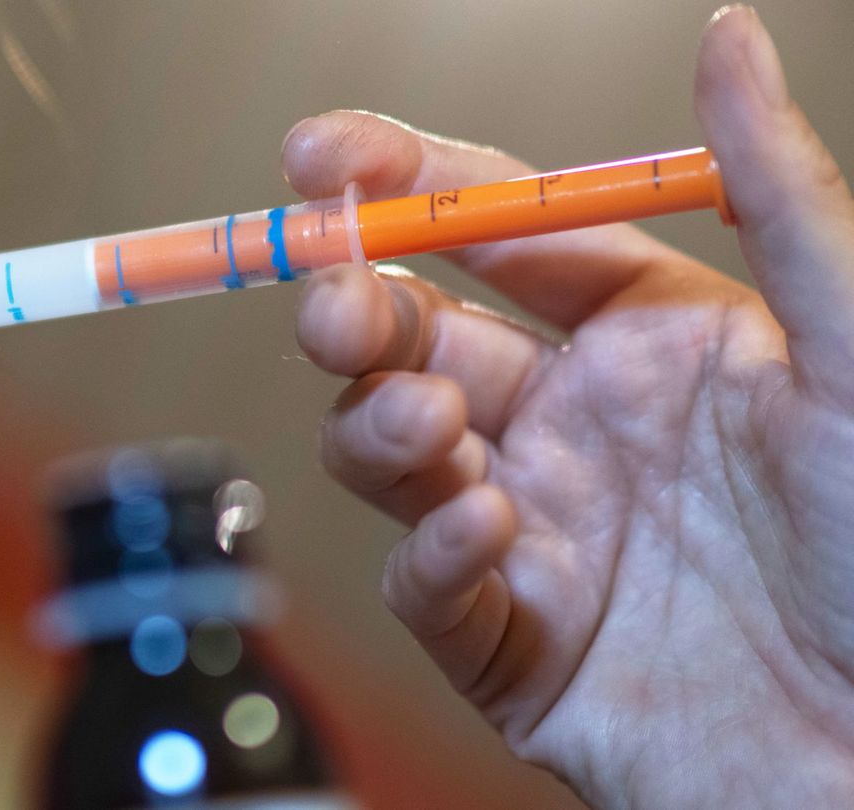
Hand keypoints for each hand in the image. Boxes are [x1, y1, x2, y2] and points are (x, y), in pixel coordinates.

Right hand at [283, 7, 853, 807]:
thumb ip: (776, 192)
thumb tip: (728, 35)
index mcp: (647, 338)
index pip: (495, 232)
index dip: (403, 186)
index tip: (323, 155)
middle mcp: (577, 426)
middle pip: (414, 337)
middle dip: (356, 307)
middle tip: (337, 301)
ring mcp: (536, 533)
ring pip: (389, 454)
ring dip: (380, 424)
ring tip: (424, 423)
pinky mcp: (511, 642)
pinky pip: (429, 583)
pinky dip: (434, 550)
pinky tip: (488, 530)